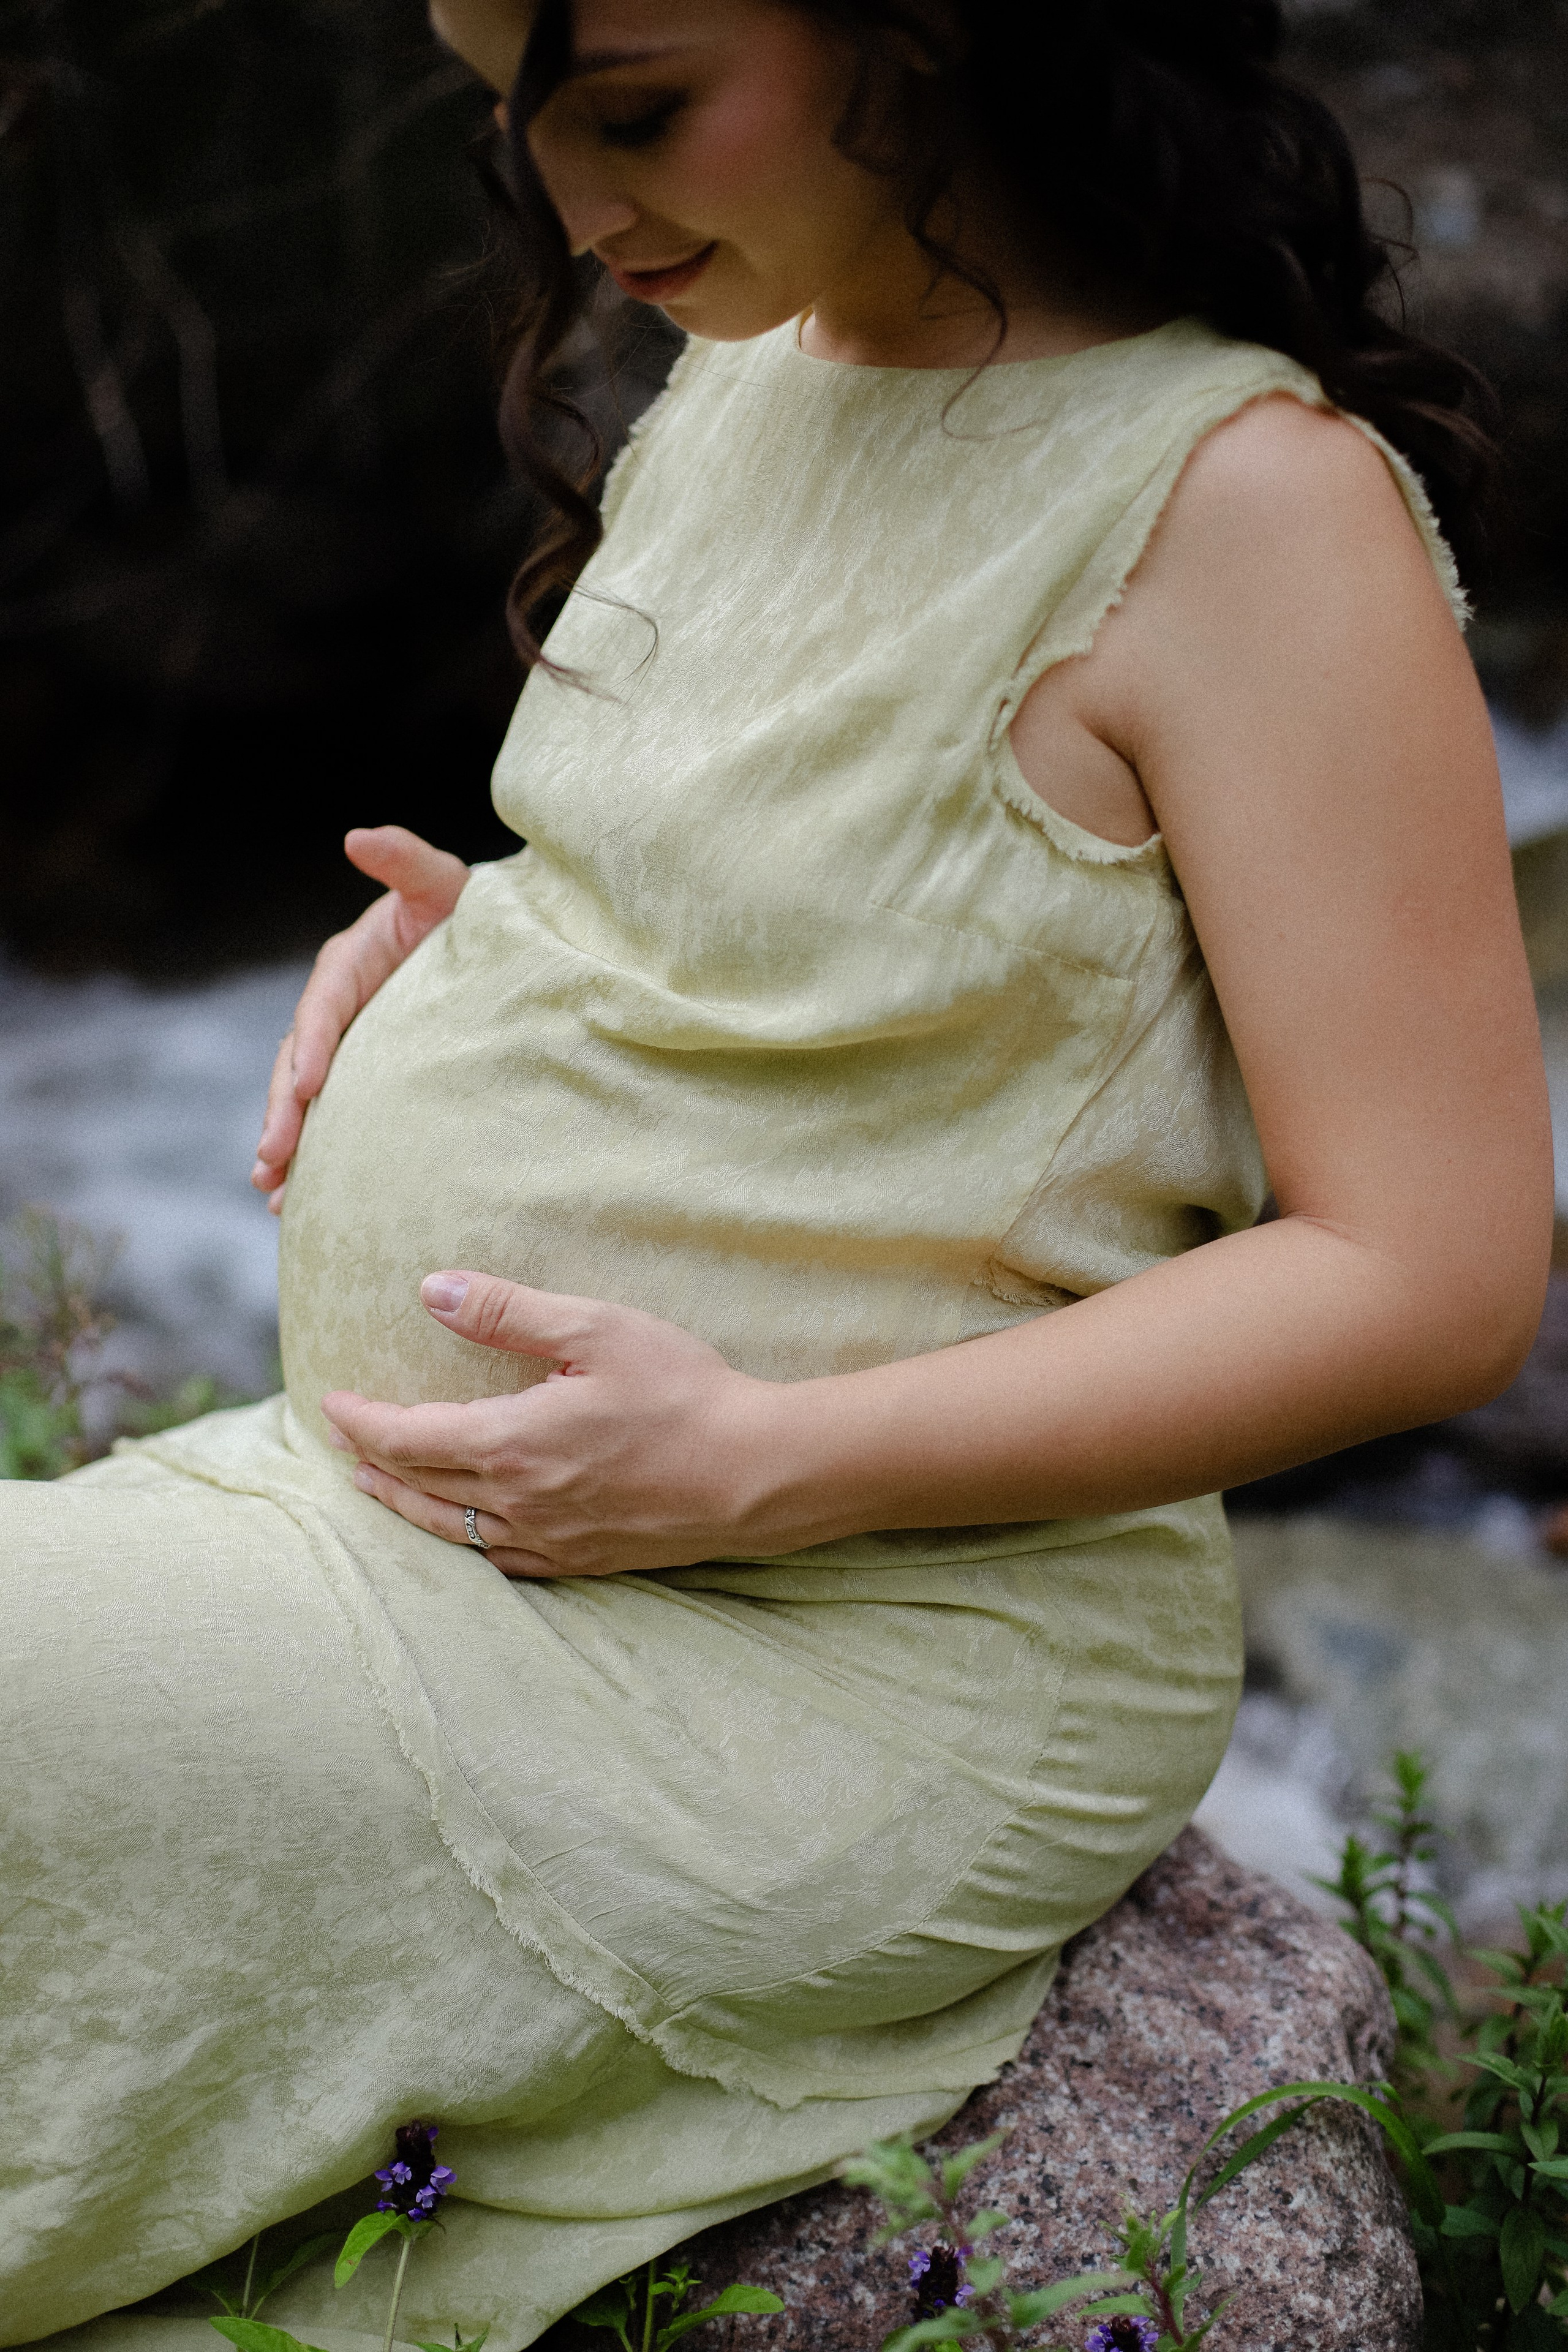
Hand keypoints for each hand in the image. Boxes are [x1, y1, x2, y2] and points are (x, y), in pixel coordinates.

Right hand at [252, 827, 468, 1212]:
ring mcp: (346, 1046)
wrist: (494, 947)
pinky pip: (329, 1116)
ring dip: (286, 1143)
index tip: (312, 1088)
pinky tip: (297, 1199)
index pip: (323, 1007)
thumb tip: (357, 836)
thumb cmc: (471, 912)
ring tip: (273, 1190)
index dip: (316, 1046)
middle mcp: (336, 1008)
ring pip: (304, 1098)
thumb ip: (407, 860)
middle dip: (283, 1112)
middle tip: (272, 1160)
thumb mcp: (444, 883)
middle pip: (299, 1063)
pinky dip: (311, 1155)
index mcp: (348, 965)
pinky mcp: (361, 1076)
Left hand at [319, 1271, 778, 1577]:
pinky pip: (500, 1559)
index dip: (362, 1420)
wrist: (757, 1473)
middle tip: (342, 1439)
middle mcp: (518, 1502)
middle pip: (419, 1485)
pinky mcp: (583, 1561)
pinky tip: (460, 1532)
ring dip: (404, 1503)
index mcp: (511, 1442)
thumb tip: (429, 1290)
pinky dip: (461, 1542)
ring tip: (374, 1485)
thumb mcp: (594, 1329)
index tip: (331, 1402)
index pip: (407, 1436)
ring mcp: (549, 1540)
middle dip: (372, 1459)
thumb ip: (505, 1310)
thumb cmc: (683, 1392)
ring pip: (450, 1529)